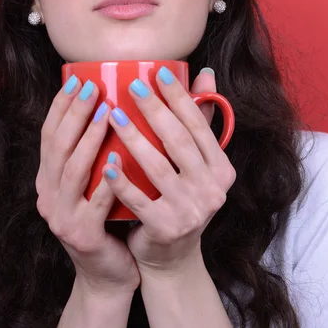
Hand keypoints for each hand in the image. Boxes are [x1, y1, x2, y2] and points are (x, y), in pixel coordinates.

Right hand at [36, 76, 140, 294]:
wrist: (107, 273)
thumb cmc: (108, 218)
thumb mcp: (94, 181)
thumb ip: (97, 150)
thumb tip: (113, 104)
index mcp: (49, 178)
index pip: (49, 134)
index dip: (61, 106)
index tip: (77, 79)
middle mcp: (48, 194)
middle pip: (58, 146)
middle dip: (74, 113)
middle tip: (92, 87)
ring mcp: (61, 216)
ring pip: (73, 169)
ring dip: (89, 138)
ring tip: (106, 112)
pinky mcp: (81, 234)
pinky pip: (95, 202)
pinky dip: (106, 179)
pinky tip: (118, 159)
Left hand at [101, 67, 236, 274]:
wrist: (171, 255)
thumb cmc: (179, 197)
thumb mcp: (196, 163)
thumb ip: (200, 121)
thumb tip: (206, 74)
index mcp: (221, 169)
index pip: (199, 125)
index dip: (180, 97)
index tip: (159, 73)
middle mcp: (212, 190)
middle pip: (179, 142)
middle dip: (155, 110)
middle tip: (132, 86)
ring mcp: (190, 211)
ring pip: (158, 167)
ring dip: (134, 138)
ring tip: (113, 114)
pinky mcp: (166, 228)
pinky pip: (139, 200)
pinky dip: (122, 181)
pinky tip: (106, 161)